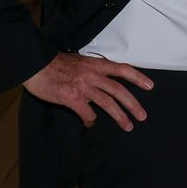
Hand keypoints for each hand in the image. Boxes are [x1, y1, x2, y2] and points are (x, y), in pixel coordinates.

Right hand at [24, 52, 152, 130]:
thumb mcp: (80, 62)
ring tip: (128, 125)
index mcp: (95, 65)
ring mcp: (83, 86)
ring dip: (120, 116)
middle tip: (142, 115)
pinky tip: (90, 123)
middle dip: (133, 104)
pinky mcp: (72, 97)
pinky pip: (87, 113)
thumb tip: (102, 84)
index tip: (150, 86)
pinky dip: (90, 120)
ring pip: (108, 103)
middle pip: (119, 90)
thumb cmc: (56, 64)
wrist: (36, 65)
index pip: (122, 69)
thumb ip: (93, 71)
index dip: (138, 77)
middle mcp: (92, 75)